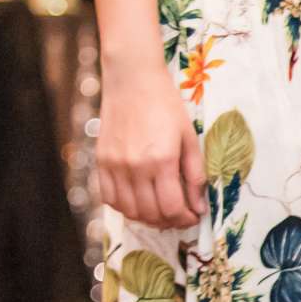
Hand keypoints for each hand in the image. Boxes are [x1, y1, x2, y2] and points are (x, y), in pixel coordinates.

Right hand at [96, 54, 204, 229]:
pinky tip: (138, 201)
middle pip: (151, 213)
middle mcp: (135, 167)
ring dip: (147, 218)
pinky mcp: (101, 161)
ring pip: (129, 211)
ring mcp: (115, 165)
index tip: (193, 216)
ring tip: (161, 211)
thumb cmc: (166, 106)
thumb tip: (199, 207)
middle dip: (169, 221)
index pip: (172, 207)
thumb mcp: (189, 138)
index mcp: (162, 160)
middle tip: (180, 216)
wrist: (133, 80)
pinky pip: (109, 198)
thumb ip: (195, 175)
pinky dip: (125, 207)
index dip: (185, 219)